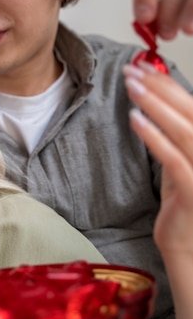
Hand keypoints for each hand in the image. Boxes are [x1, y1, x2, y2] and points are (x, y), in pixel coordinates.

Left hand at [123, 62, 192, 254]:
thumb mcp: (182, 165)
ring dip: (156, 105)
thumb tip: (155, 103)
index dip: (171, 85)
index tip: (146, 67)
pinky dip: (154, 136)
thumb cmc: (184, 206)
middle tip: (133, 70)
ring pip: (185, 130)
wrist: (189, 251)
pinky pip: (173, 159)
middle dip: (161, 87)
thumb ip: (176, 138)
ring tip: (132, 86)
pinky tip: (134, 119)